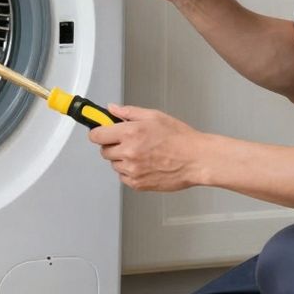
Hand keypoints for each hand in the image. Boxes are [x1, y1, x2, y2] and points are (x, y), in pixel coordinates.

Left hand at [87, 104, 206, 191]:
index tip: (101, 131)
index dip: (98, 132)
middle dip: (113, 145)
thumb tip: (112, 109)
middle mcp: (128, 152)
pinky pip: (123, 177)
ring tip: (143, 152)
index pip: (97, 135)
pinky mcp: (137, 184)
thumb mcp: (154, 116)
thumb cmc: (180, 138)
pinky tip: (145, 163)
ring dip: (122, 159)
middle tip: (129, 141)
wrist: (196, 160)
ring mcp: (132, 170)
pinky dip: (130, 171)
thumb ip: (129, 112)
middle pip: (104, 151)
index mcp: (130, 133)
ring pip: (114, 164)